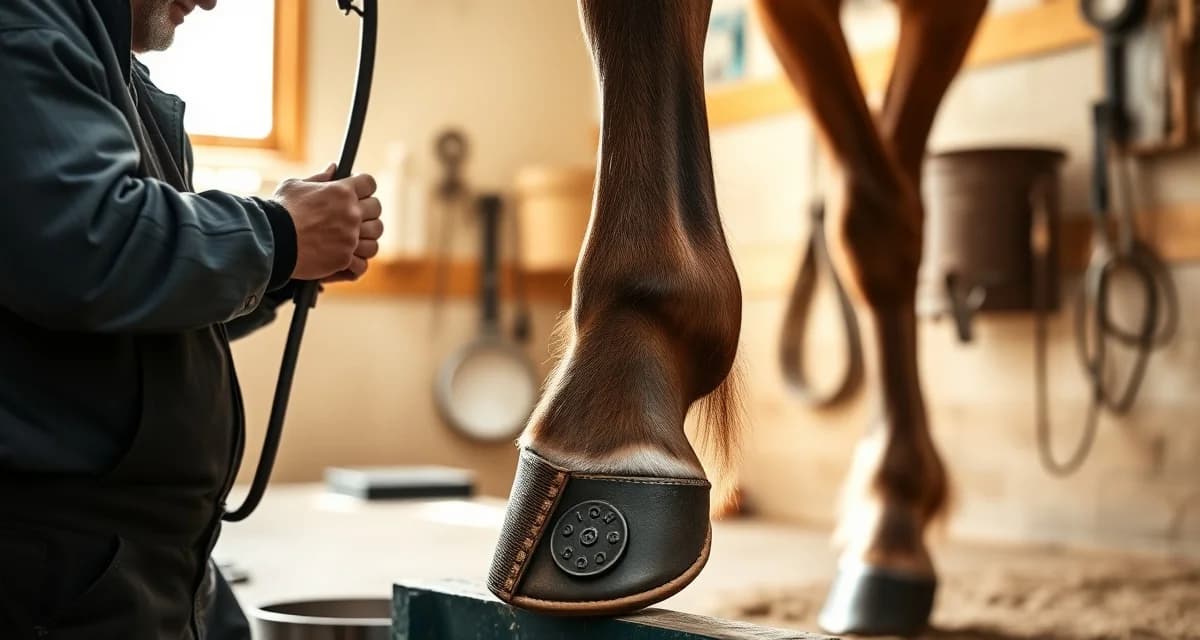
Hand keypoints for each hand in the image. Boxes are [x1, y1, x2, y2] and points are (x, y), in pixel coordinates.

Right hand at [272, 164, 382, 280]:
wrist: (271, 240)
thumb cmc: (279, 211)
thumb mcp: (295, 186)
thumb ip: (319, 177)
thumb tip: (334, 168)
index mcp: (342, 191)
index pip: (369, 183)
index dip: (364, 186)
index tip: (358, 191)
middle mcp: (351, 213)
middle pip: (376, 209)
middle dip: (367, 211)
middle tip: (354, 216)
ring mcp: (350, 237)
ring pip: (374, 239)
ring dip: (365, 239)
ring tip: (352, 240)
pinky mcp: (344, 258)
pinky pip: (362, 264)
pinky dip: (357, 264)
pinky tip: (349, 261)